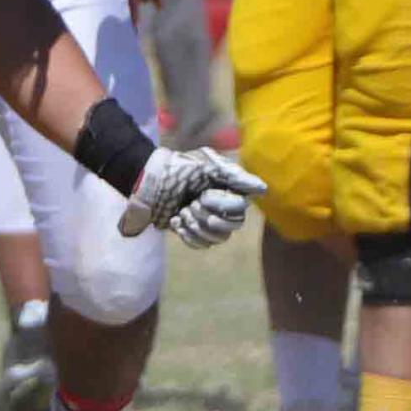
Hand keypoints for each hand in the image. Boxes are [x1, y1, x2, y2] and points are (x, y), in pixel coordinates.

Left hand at [118, 146, 265, 244]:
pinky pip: (201, 245)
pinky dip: (188, 236)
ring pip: (218, 238)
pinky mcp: (193, 232)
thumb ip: (235, 176)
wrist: (148, 181)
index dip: (223, 205)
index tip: (204, 195)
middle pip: (233, 225)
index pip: (240, 207)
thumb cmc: (177, 167)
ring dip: (197, 227)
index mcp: (230, 188)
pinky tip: (176, 222)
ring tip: (181, 214)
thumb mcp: (206, 165)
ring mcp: (208, 220)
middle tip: (190, 206)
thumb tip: (263, 189)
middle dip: (208, 218)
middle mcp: (224, 205)